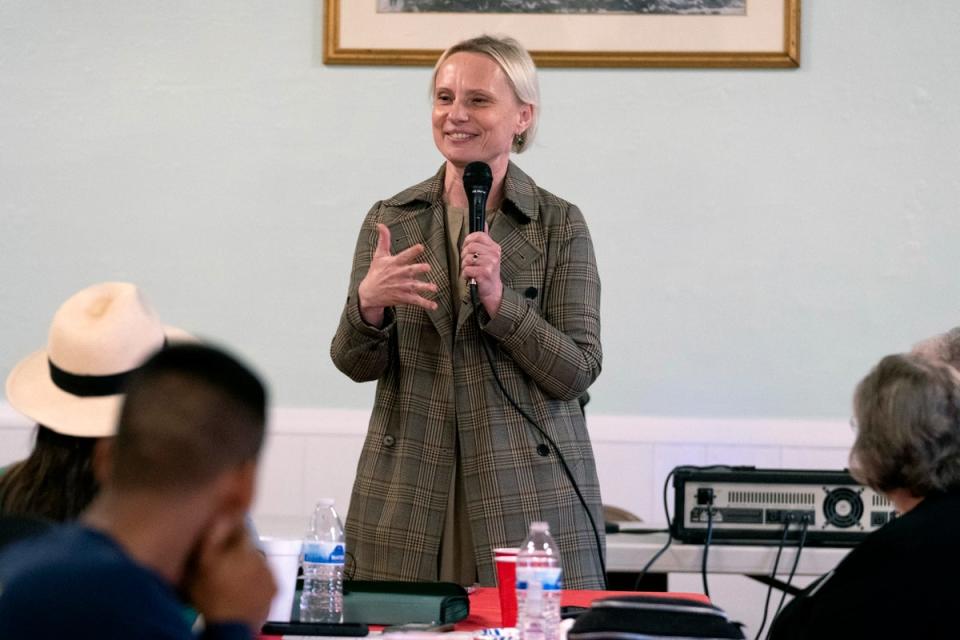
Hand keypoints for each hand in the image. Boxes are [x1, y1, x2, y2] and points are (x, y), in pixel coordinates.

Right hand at [186, 516, 276, 631]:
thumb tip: (225, 513)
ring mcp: (271, 573)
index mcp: (243, 547)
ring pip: (257, 562)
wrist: (230, 627)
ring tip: (234, 580)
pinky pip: (265, 578)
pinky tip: (245, 590)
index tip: (220, 542)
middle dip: (238, 551)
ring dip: (248, 566)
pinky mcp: (276, 589)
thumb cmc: (210, 595)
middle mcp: (262, 556)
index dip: (230, 532)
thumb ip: (213, 536)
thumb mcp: (201, 564)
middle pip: (248, 547)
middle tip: (224, 565)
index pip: (241, 528)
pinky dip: (257, 581)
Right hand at [358, 223, 437, 325]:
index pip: (404, 256)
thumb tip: (380, 224)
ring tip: (434, 288)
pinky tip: (434, 306)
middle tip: (427, 267)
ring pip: (415, 287)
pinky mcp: (403, 297)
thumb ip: (384, 240)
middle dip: (418, 269)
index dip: (412, 251)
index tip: (420, 247)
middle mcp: (399, 275)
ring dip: (424, 287)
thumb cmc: (376, 272)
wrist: (369, 293)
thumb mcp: (379, 256)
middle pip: (410, 271)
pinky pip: (416, 301)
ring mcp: (402, 287)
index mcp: (394, 264)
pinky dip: (425, 304)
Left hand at [461, 229, 502, 316]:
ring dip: (464, 266)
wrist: (493, 290)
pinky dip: (465, 274)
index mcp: (495, 247)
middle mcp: (494, 254)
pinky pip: (466, 269)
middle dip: (464, 255)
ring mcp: (490, 264)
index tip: (467, 247)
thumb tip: (483, 223)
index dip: (468, 240)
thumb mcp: (489, 254)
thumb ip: (485, 239)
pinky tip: (471, 277)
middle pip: (470, 246)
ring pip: (467, 258)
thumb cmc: (487, 272)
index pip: (478, 235)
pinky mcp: (484, 273)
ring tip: (471, 270)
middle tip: (468, 262)